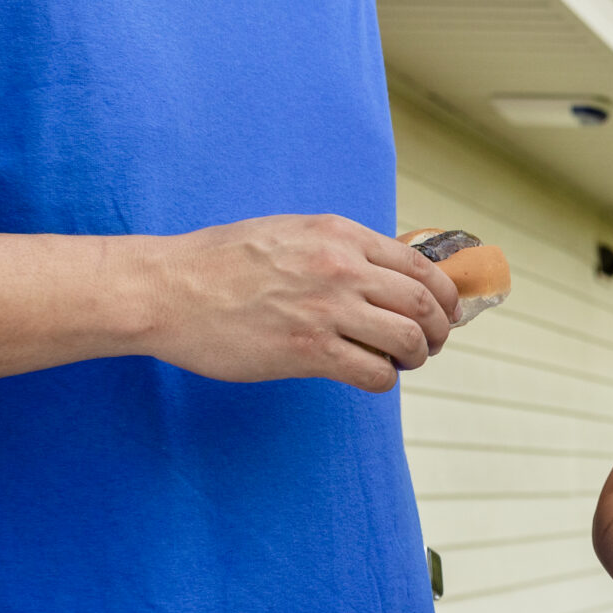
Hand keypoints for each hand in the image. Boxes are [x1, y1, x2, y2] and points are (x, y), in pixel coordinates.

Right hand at [139, 214, 459, 393]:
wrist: (166, 289)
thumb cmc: (220, 262)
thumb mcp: (289, 233)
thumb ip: (338, 249)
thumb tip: (384, 271)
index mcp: (339, 236)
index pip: (420, 266)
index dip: (444, 294)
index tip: (446, 312)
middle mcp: (341, 268)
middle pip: (425, 303)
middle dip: (439, 329)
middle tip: (431, 344)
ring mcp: (326, 310)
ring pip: (408, 339)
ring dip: (416, 356)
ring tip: (403, 362)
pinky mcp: (308, 351)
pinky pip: (373, 372)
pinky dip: (383, 379)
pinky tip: (371, 376)